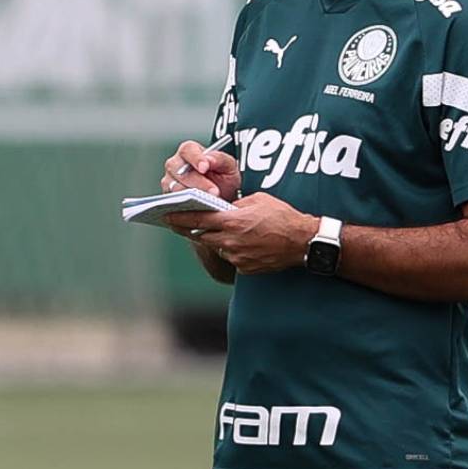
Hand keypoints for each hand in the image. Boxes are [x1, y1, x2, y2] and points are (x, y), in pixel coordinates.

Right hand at [161, 139, 240, 202]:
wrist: (223, 197)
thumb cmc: (223, 179)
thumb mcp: (229, 167)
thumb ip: (220, 159)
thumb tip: (209, 159)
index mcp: (190, 151)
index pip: (188, 150)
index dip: (196, 158)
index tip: (205, 167)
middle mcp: (176, 164)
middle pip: (179, 170)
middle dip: (198, 182)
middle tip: (213, 191)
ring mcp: (170, 181)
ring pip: (175, 187)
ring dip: (192, 195)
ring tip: (208, 201)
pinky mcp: (169, 197)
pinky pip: (173, 201)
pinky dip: (185, 205)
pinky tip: (198, 208)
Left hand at [164, 192, 318, 274]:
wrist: (302, 241)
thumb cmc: (282, 216)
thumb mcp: (257, 200)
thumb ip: (235, 204)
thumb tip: (221, 207)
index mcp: (232, 220)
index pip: (198, 218)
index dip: (179, 217)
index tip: (165, 215)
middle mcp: (230, 240)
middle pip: (200, 234)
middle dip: (188, 228)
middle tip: (177, 222)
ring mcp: (236, 256)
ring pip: (215, 246)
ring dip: (212, 238)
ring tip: (216, 229)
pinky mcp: (243, 268)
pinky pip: (230, 256)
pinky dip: (230, 248)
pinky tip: (240, 241)